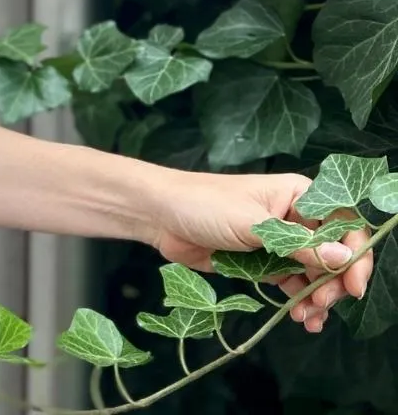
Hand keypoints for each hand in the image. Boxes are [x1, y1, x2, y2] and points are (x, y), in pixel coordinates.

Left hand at [149, 170, 372, 334]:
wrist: (160, 216)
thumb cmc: (203, 204)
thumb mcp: (252, 225)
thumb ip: (296, 245)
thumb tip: (344, 258)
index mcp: (297, 195)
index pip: (343, 223)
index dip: (354, 253)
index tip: (352, 285)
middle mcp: (294, 217)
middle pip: (334, 253)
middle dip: (334, 282)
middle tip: (321, 303)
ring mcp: (279, 242)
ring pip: (315, 273)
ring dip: (318, 297)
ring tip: (307, 318)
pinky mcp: (263, 262)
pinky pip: (293, 283)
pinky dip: (300, 301)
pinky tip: (302, 319)